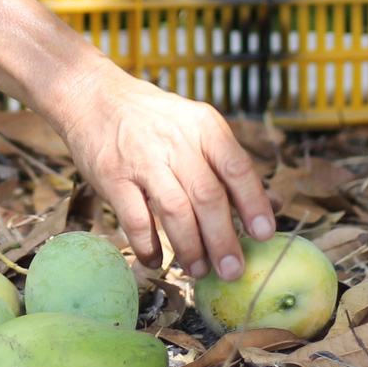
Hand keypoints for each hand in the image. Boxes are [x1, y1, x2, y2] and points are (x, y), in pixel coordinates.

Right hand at [53, 70, 276, 281]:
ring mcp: (141, 158)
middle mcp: (175, 140)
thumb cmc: (154, 118)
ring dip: (189, 247)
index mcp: (203, 126)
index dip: (253, 202)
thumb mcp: (197, 128)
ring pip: (174, 210)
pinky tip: (156, 259)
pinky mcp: (112, 176)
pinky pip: (135, 219)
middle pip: (207, 195)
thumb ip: (231, 166)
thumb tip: (275, 204)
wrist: (92, 96)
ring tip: (198, 270)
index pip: (236, 166)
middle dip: (223, 239)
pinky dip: (148, 245)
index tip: (264, 235)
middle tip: (232, 270)